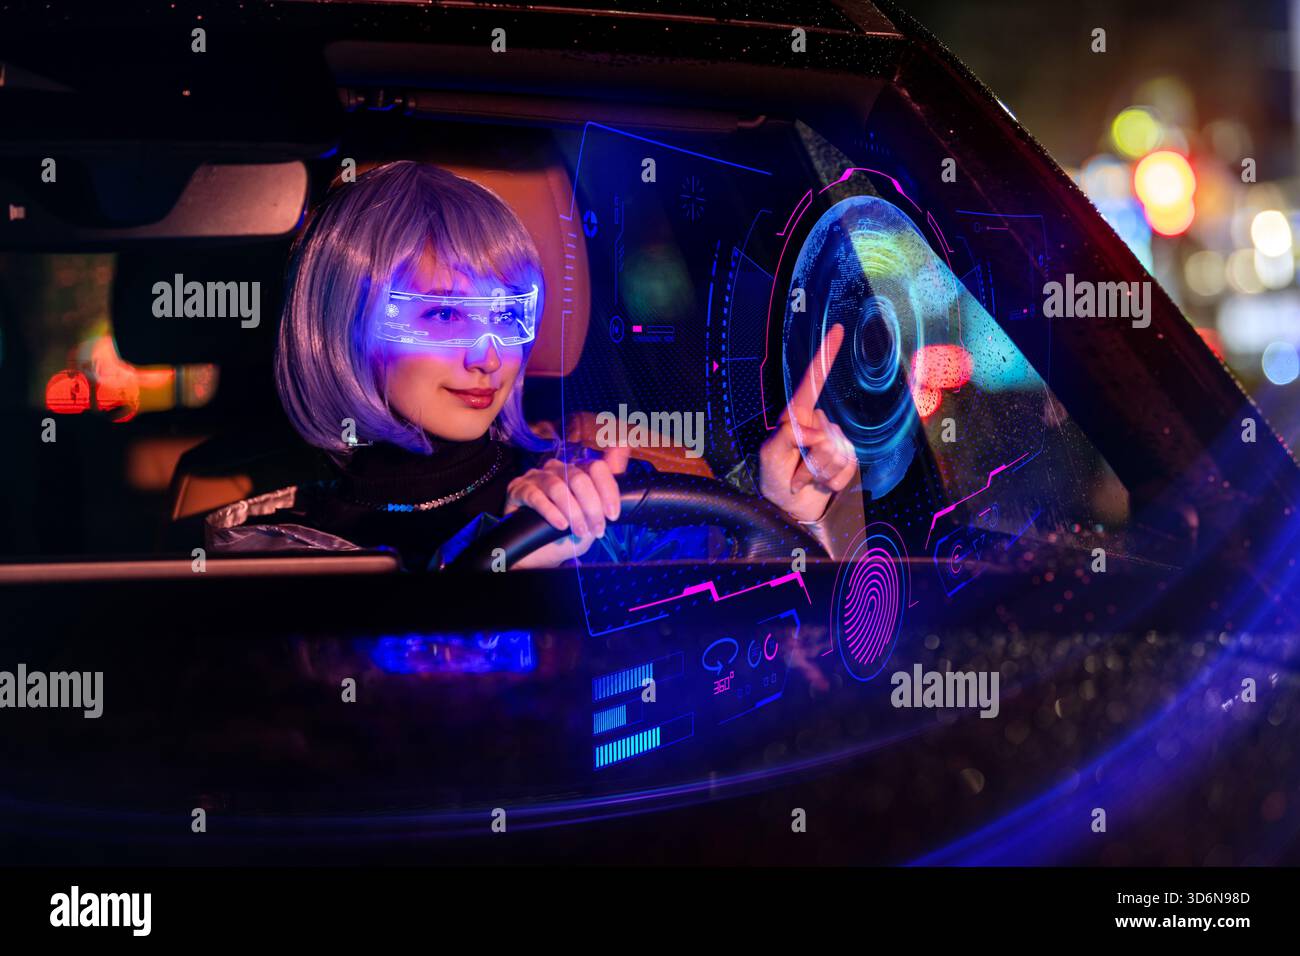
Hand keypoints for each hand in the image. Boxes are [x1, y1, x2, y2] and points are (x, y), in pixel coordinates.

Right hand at [505, 445, 629, 568]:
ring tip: (578, 532)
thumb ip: (608, 486)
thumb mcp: (593, 516)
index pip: (597, 468)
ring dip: (572, 512)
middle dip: (591, 508)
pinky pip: (536, 496)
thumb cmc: (567, 532)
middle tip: (596, 531)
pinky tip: (560, 525)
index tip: (612, 515)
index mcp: (577, 471)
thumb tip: (623, 445)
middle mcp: (557, 469)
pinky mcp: (518, 489)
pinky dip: (550, 511)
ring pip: (558, 487)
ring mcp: (536, 477)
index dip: (608, 490)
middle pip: (579, 478)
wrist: (538, 553)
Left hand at [758, 323, 857, 522]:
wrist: (790, 510)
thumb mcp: (770, 458)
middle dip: (811, 460)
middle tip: (794, 472)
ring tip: (804, 479)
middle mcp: (818, 424)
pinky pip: (848, 468)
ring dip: (819, 473)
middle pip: (828, 435)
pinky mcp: (847, 458)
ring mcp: (835, 440)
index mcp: (797, 416)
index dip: (825, 356)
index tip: (836, 329)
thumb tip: (816, 432)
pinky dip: (832, 481)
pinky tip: (821, 485)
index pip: (812, 382)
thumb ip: (787, 438)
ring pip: (839, 453)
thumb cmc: (773, 481)